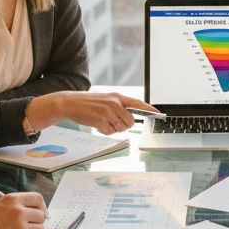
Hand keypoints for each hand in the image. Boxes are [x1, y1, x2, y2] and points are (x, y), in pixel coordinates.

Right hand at [29, 91, 157, 135]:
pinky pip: (110, 132)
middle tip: (111, 121)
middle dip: (123, 125)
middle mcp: (115, 103)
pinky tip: (97, 124)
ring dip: (112, 128)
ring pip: (120, 128)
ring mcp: (108, 112)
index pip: (138, 103)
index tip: (159, 114)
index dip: (149, 110)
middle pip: (130, 121)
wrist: (69, 103)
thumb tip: (130, 118)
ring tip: (102, 121)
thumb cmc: (88, 103)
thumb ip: (118, 106)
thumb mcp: (105, 100)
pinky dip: (104, 131)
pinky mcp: (101, 120)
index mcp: (117, 96)